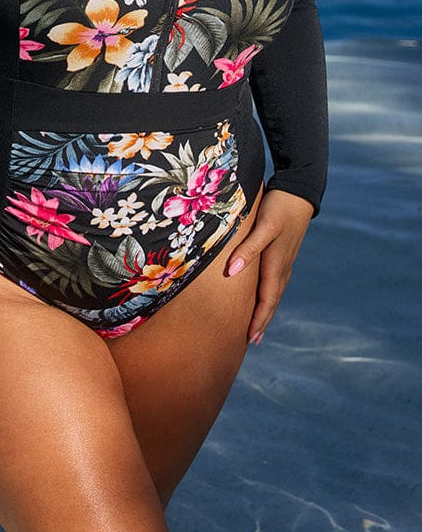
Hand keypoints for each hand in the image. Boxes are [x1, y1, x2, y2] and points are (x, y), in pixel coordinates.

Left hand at [227, 189, 313, 344]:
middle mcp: (282, 266)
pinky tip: (263, 294)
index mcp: (276, 264)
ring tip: (257, 324)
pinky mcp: (283, 251)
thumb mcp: (264, 226)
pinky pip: (275, 280)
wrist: (300, 191)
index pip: (267, 299)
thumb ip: (249, 248)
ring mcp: (284, 259)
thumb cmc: (280, 207)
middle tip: (251, 340)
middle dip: (262, 320)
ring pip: (274, 291)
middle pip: (271, 300)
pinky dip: (268, 294)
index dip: (258, 319)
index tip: (249, 338)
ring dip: (266, 309)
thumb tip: (232, 272)